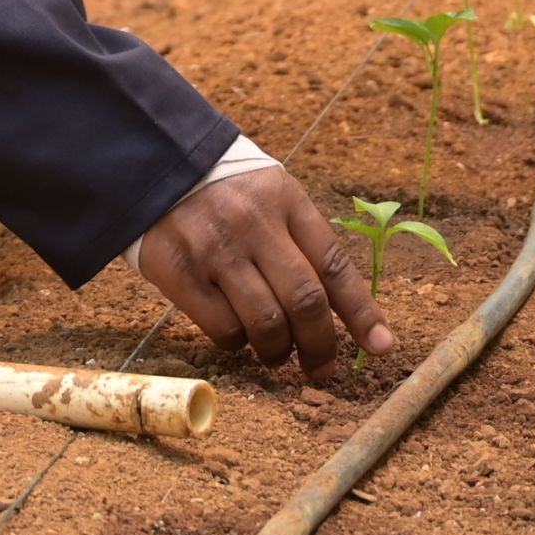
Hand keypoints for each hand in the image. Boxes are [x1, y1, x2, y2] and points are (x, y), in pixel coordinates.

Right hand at [131, 168, 394, 387]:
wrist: (152, 166)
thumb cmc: (227, 193)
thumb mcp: (272, 197)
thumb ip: (304, 243)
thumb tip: (347, 313)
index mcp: (284, 200)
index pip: (333, 264)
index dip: (362, 313)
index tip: (382, 347)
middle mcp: (251, 223)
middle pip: (304, 301)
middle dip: (321, 346)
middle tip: (322, 368)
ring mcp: (212, 249)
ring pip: (265, 324)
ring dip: (279, 352)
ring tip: (277, 354)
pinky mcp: (177, 272)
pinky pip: (223, 329)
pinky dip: (238, 344)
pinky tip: (238, 335)